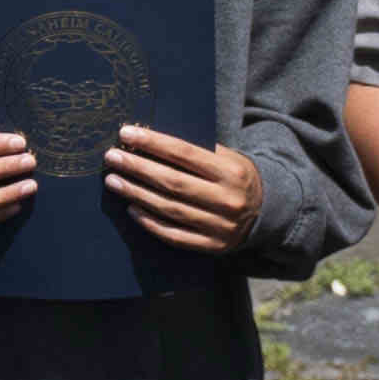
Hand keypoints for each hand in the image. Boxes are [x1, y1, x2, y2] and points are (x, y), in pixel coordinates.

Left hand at [102, 120, 264, 259]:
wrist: (267, 212)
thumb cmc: (235, 178)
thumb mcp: (228, 158)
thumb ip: (197, 151)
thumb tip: (148, 140)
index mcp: (232, 170)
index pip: (185, 153)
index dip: (153, 142)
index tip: (126, 133)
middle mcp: (228, 199)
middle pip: (173, 182)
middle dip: (137, 168)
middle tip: (112, 157)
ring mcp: (220, 226)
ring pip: (169, 208)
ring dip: (136, 193)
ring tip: (113, 180)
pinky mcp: (212, 246)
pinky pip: (174, 235)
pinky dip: (150, 222)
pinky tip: (132, 208)